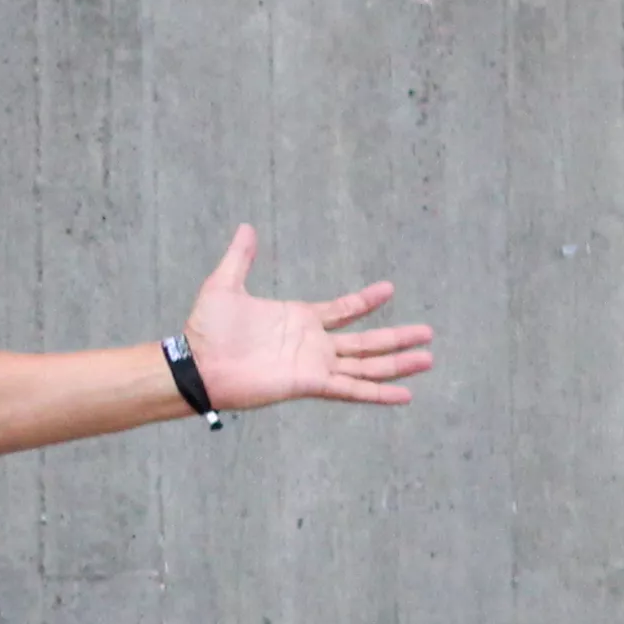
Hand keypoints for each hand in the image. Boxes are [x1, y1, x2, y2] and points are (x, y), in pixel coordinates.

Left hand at [182, 224, 431, 410]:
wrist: (195, 364)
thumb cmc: (205, 331)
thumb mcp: (224, 285)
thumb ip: (240, 258)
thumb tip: (246, 228)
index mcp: (299, 320)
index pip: (343, 311)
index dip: (366, 301)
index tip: (390, 288)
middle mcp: (312, 345)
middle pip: (365, 342)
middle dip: (397, 338)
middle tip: (428, 333)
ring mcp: (314, 365)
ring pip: (367, 365)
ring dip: (397, 364)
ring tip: (428, 358)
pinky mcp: (310, 383)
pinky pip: (352, 388)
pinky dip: (378, 393)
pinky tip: (405, 395)